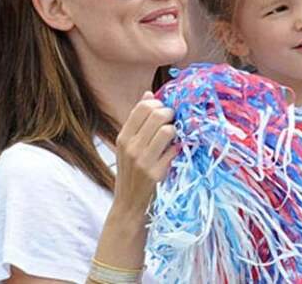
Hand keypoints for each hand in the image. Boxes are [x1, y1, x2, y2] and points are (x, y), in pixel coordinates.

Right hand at [112, 92, 176, 216]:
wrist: (128, 206)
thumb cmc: (131, 174)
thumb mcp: (127, 147)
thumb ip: (137, 122)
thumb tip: (148, 94)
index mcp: (123, 137)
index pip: (142, 107)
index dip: (158, 104)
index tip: (163, 111)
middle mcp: (130, 147)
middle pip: (157, 114)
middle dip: (170, 114)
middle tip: (174, 122)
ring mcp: (143, 160)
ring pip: (168, 130)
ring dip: (176, 131)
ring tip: (175, 138)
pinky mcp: (156, 173)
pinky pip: (175, 150)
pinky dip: (178, 149)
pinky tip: (175, 153)